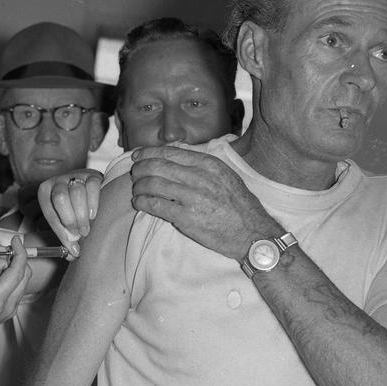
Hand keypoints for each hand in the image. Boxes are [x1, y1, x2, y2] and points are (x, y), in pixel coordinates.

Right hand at [0, 232, 29, 348]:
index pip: (18, 269)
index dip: (18, 251)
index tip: (13, 240)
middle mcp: (9, 306)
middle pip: (22, 273)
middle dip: (6, 260)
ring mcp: (10, 310)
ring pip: (16, 280)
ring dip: (1, 271)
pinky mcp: (6, 311)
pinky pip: (10, 288)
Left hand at [36, 169, 103, 257]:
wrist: (88, 187)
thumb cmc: (72, 207)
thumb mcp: (63, 219)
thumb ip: (66, 236)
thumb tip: (74, 254)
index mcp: (45, 192)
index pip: (49, 213)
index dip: (60, 232)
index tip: (72, 245)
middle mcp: (57, 181)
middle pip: (60, 198)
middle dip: (70, 220)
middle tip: (80, 234)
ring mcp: (74, 175)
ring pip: (76, 193)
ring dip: (82, 215)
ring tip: (87, 228)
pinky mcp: (91, 174)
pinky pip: (92, 187)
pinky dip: (93, 203)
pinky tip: (93, 215)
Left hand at [129, 145, 280, 259]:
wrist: (252, 233)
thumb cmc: (239, 206)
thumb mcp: (225, 176)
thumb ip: (202, 166)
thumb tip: (175, 156)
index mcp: (208, 164)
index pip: (170, 152)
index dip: (148, 153)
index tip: (138, 156)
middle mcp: (200, 177)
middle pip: (157, 166)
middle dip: (140, 169)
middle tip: (134, 174)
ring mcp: (192, 197)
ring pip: (153, 184)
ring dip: (139, 186)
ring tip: (137, 190)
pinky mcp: (186, 218)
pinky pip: (155, 205)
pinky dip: (142, 202)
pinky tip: (139, 202)